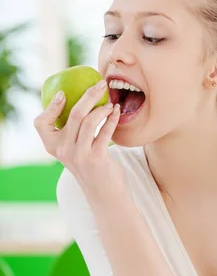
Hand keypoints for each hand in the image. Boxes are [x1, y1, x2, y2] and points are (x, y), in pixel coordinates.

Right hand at [34, 80, 126, 194]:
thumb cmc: (88, 164)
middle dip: (89, 95)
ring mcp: (79, 154)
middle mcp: (63, 150)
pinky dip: (112, 119)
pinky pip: (104, 132)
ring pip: (89, 121)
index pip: (41, 123)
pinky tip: (116, 112)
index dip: (50, 107)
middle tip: (100, 84)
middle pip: (74, 115)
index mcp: (52, 146)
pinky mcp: (96, 158)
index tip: (63, 94)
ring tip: (111, 103)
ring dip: (102, 108)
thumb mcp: (72, 149)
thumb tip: (81, 98)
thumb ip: (70, 131)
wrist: (102, 191)